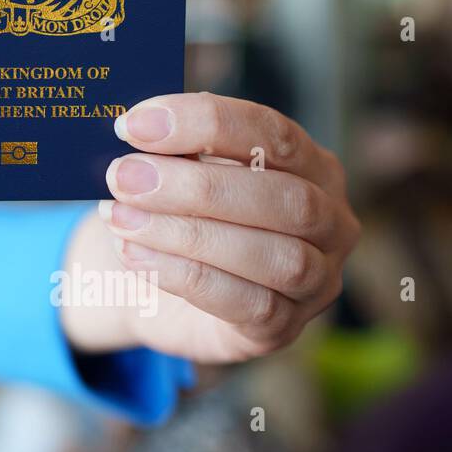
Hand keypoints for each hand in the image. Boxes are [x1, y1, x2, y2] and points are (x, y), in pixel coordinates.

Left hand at [60, 92, 359, 363]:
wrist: (164, 290)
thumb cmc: (182, 214)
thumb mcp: (179, 174)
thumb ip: (173, 152)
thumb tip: (135, 129)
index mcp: (312, 165)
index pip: (274, 133)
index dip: (205, 123)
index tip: (134, 124)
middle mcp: (331, 221)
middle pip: (285, 198)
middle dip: (196, 185)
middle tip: (124, 176)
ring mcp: (317, 280)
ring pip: (274, 256)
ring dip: (187, 234)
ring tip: (120, 218)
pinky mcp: (282, 328)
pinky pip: (246, 304)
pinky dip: (182, 275)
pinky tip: (134, 254)